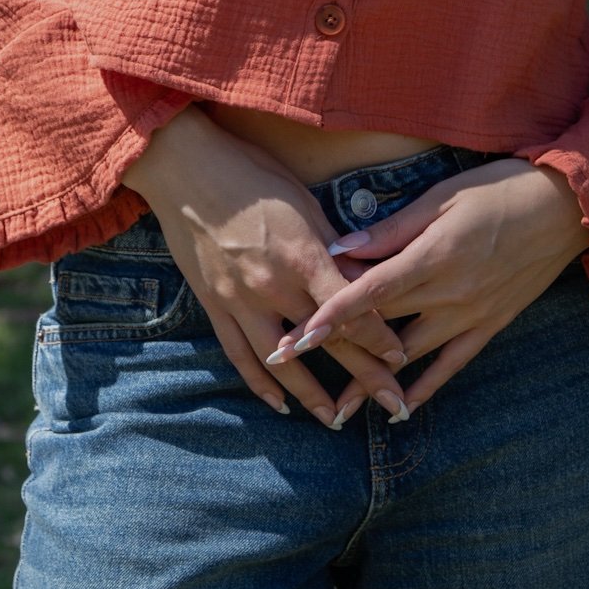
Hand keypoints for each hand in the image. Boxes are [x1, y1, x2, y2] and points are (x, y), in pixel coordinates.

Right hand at [122, 109, 412, 426]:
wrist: (186, 168)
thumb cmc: (252, 175)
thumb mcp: (303, 203)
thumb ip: (331, 247)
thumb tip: (362, 279)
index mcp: (302, 256)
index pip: (352, 308)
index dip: (379, 336)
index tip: (402, 357)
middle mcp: (273, 286)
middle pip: (327, 341)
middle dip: (365, 374)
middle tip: (394, 403)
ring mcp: (240, 300)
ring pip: (282, 361)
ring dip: (312, 395)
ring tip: (337, 420)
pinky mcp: (215, 304)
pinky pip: (239, 354)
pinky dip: (260, 382)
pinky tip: (279, 403)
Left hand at [263, 159, 588, 419]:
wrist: (565, 208)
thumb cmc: (498, 189)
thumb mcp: (442, 196)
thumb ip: (391, 229)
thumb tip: (341, 249)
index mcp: (432, 256)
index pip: (370, 293)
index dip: (329, 317)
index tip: (295, 338)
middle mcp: (449, 293)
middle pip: (381, 327)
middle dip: (334, 347)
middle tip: (291, 366)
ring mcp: (471, 314)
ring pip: (410, 356)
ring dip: (372, 382)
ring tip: (337, 409)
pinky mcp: (490, 326)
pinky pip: (452, 364)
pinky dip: (425, 387)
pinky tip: (401, 407)